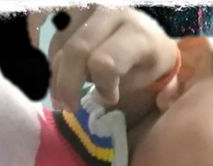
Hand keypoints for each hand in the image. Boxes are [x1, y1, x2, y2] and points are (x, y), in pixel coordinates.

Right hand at [27, 7, 178, 112]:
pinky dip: (46, 49)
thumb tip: (164, 100)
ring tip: (63, 98)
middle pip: (77, 53)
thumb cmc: (151, 62)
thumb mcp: (164, 78)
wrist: (146, 32)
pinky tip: (52, 69)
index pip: (105, 63)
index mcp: (138, 35)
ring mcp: (89, 6)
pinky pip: (46, 25)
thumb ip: (167, 93)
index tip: (109, 99)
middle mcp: (112, 13)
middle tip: (68, 109)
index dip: (102, 87)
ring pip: (61, 44)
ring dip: (58, 75)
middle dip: (69, 86)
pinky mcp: (72, 6)